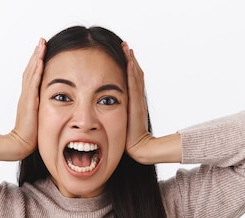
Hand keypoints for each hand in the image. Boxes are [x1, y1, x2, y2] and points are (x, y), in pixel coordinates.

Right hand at [9, 38, 45, 157]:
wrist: (21, 143)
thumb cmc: (31, 135)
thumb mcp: (40, 117)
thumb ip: (44, 109)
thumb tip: (57, 105)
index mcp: (29, 97)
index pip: (33, 75)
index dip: (37, 62)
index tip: (43, 50)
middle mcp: (27, 94)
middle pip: (31, 70)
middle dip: (37, 55)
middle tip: (42, 41)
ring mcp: (27, 97)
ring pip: (31, 73)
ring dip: (37, 57)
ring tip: (42, 44)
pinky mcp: (29, 101)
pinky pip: (33, 83)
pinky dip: (37, 70)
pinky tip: (41, 61)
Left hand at [122, 42, 154, 162]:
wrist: (139, 145)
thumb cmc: (128, 137)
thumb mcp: (120, 120)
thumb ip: (118, 111)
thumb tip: (105, 107)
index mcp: (134, 100)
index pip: (132, 79)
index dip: (129, 66)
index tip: (124, 53)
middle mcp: (138, 97)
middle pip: (135, 73)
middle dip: (130, 59)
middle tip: (125, 45)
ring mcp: (138, 99)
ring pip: (135, 76)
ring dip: (131, 61)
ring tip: (127, 48)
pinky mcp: (137, 103)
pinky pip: (134, 84)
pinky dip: (132, 72)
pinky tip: (129, 61)